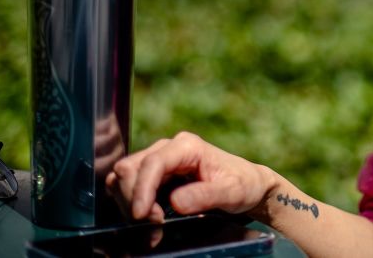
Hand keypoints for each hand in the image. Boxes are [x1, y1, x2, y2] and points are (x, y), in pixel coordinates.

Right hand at [106, 132, 279, 222]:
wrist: (248, 186)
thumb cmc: (242, 184)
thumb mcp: (231, 191)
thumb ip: (205, 195)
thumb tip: (174, 202)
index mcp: (187, 146)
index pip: (152, 163)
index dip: (141, 189)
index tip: (142, 216)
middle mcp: (168, 148)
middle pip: (130, 169)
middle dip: (134, 199)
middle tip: (154, 226)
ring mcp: (159, 161)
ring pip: (124, 178)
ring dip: (130, 203)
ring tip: (153, 225)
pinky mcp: (155, 176)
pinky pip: (130, 187)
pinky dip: (133, 205)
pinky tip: (150, 220)